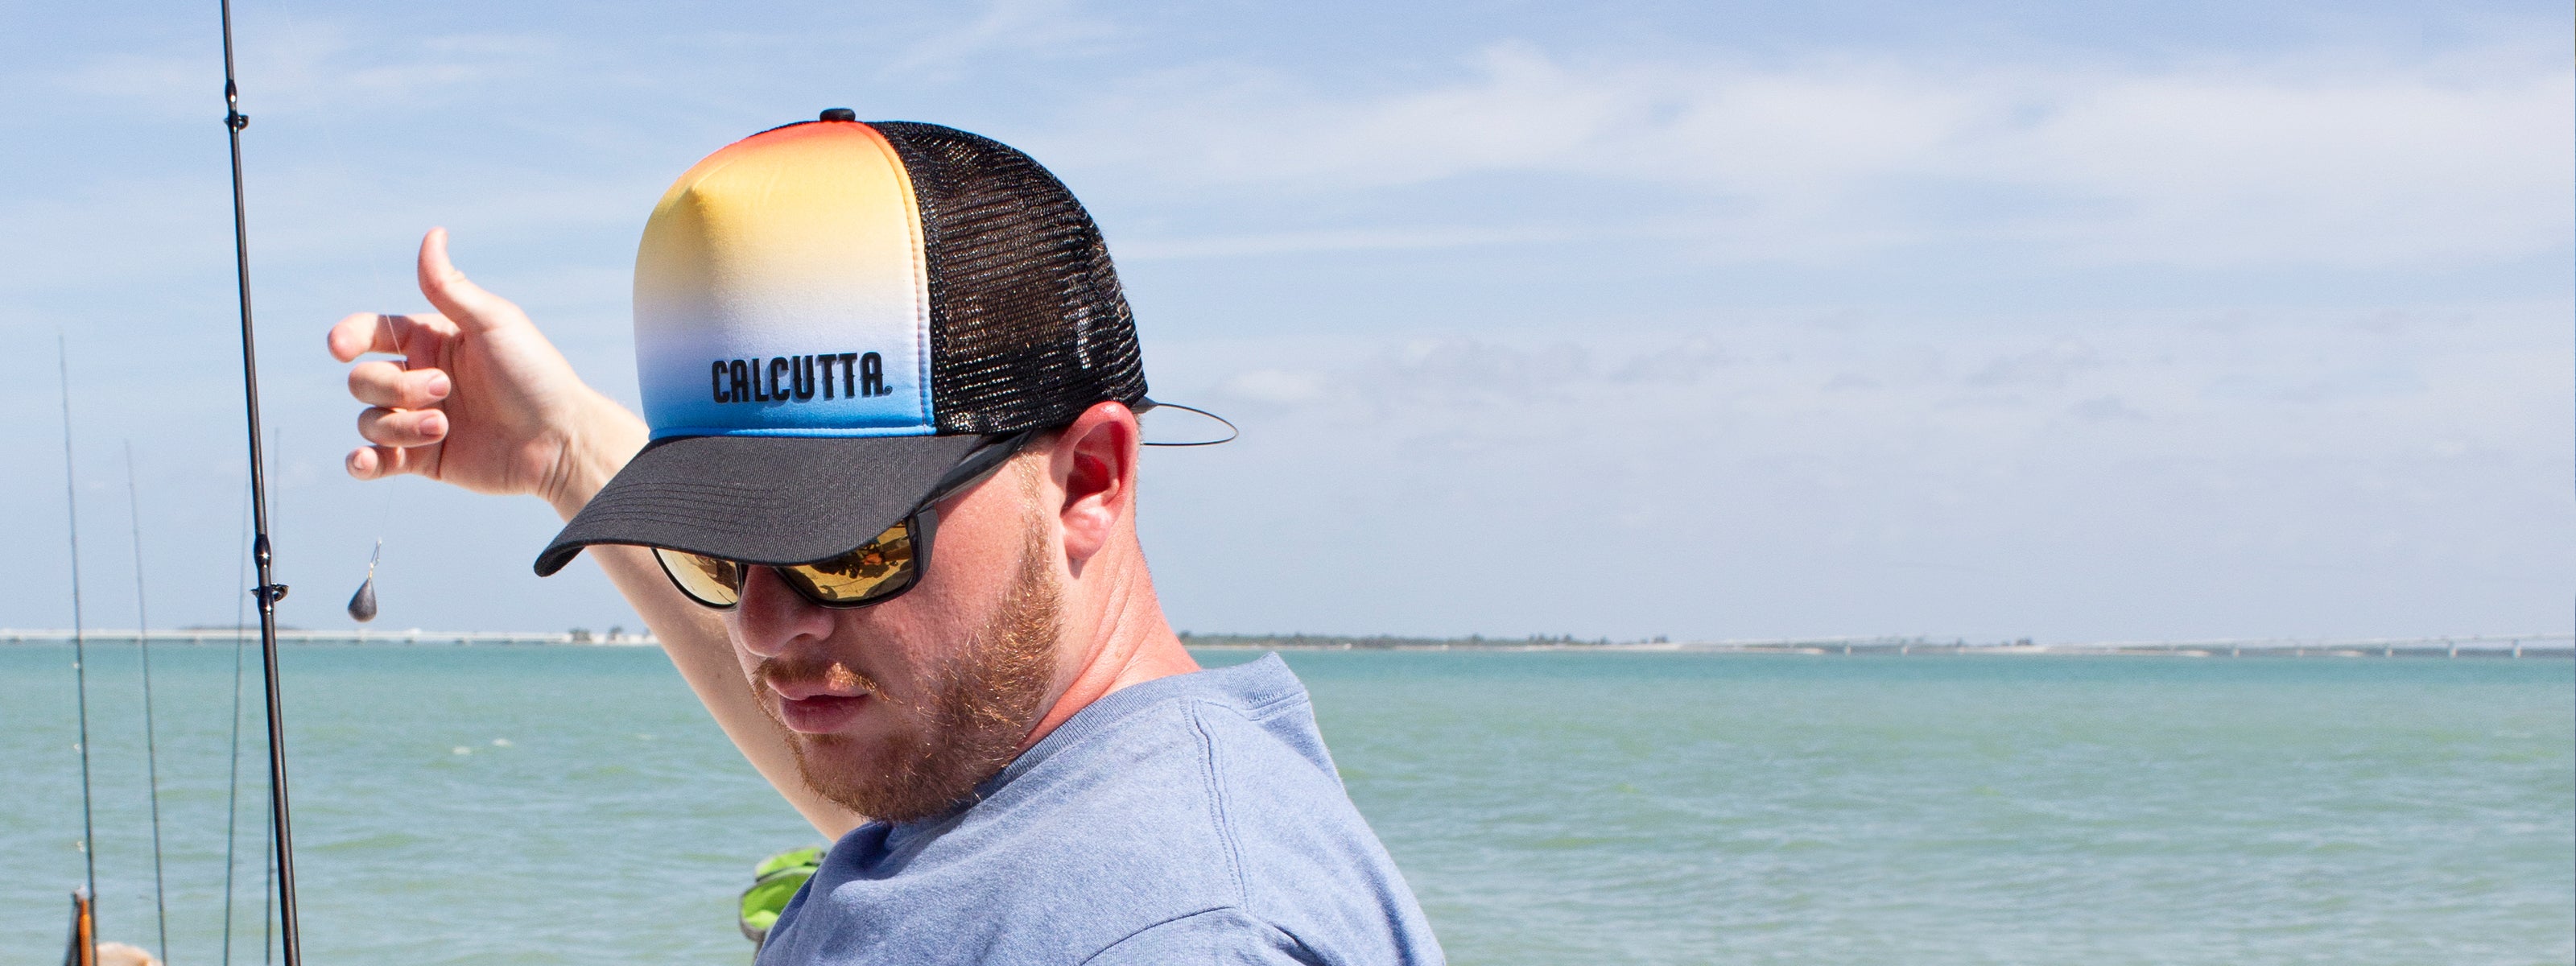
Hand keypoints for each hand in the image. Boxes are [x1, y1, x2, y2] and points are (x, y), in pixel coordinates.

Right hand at [329, 228, 646, 517]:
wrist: (560, 440)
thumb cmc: (535, 375)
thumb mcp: (494, 323)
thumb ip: (450, 287)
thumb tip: (434, 233)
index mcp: (431, 341)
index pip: (371, 332)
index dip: (348, 337)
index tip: (341, 347)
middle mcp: (418, 379)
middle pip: (364, 380)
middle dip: (397, 387)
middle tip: (444, 391)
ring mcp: (417, 420)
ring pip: (369, 420)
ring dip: (398, 425)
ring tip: (442, 427)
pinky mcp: (422, 459)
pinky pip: (373, 460)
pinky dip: (361, 462)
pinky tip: (366, 462)